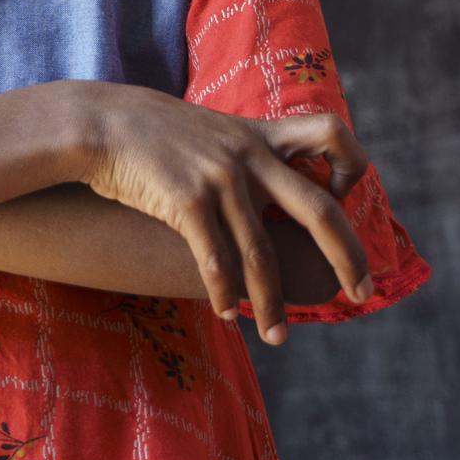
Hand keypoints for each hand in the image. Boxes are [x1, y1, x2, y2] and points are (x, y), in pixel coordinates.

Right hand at [63, 83, 374, 344]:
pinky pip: (215, 259)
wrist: (99, 122)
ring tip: (277, 337)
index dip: (351, 165)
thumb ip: (243, 151)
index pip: (330, 133)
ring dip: (271, 303)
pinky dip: (223, 292)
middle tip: (361, 294)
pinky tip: (223, 311)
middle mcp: (248, 154)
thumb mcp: (210, 128)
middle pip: (319, 210)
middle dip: (348, 258)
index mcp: (259, 134)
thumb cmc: (151, 132)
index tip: (343, 194)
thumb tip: (268, 186)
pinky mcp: (186, 200)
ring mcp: (219, 178)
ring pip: (262, 253)